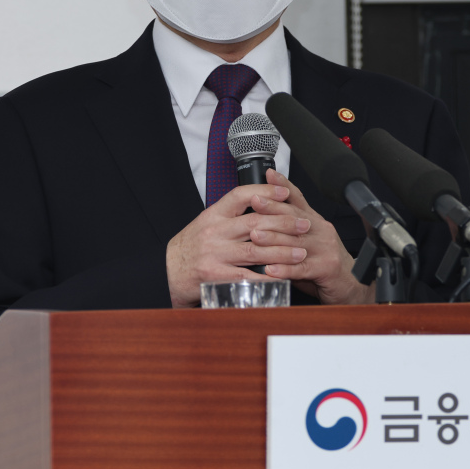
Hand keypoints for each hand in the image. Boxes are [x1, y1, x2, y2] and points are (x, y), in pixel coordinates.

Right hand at [165, 181, 312, 307]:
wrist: (165, 272)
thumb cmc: (190, 248)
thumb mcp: (206, 223)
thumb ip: (230, 215)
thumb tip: (260, 202)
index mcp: (213, 215)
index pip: (240, 195)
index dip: (264, 191)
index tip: (285, 192)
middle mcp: (214, 232)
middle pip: (255, 223)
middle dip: (285, 223)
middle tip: (304, 224)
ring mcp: (215, 254)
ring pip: (256, 250)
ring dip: (283, 252)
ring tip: (301, 252)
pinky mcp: (216, 276)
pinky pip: (247, 276)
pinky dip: (267, 277)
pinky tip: (283, 276)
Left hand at [248, 169, 374, 305]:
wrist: (352, 285)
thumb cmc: (324, 265)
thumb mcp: (307, 242)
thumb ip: (288, 233)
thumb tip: (260, 223)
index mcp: (315, 222)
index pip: (298, 199)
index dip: (284, 185)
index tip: (269, 174)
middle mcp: (321, 231)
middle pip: (295, 216)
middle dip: (273, 208)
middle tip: (255, 202)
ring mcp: (325, 249)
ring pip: (296, 241)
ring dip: (273, 238)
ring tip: (255, 236)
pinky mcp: (326, 268)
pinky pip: (302, 268)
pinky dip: (284, 269)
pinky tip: (270, 269)